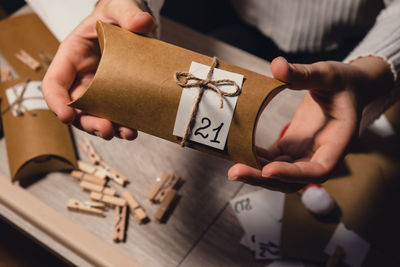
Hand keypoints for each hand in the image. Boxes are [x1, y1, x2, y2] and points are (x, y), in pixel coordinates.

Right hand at [42, 0, 154, 139]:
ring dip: (108, 128)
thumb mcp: (121, 6)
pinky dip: (124, 123)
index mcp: (73, 55)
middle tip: (106, 130)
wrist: (135, 21)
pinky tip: (135, 128)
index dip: (56, 101)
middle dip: (88, 122)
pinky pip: (117, 113)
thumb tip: (141, 23)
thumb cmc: (118, 12)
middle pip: (76, 106)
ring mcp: (101, 88)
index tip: (66, 115)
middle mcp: (83, 76)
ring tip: (127, 133)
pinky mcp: (119, 94)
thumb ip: (128, 12)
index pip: (55, 82)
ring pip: (96, 115)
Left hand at [228, 56, 392, 191]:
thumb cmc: (343, 82)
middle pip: (293, 179)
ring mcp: (305, 154)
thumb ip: (304, 73)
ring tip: (232, 167)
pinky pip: (273, 160)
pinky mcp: (292, 149)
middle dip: (264, 178)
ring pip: (280, 173)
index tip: (268, 170)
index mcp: (339, 142)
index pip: (319, 170)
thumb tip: (277, 65)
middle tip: (235, 172)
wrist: (348, 89)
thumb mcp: (327, 74)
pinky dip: (256, 159)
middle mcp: (321, 155)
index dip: (294, 174)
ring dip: (256, 172)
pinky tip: (238, 151)